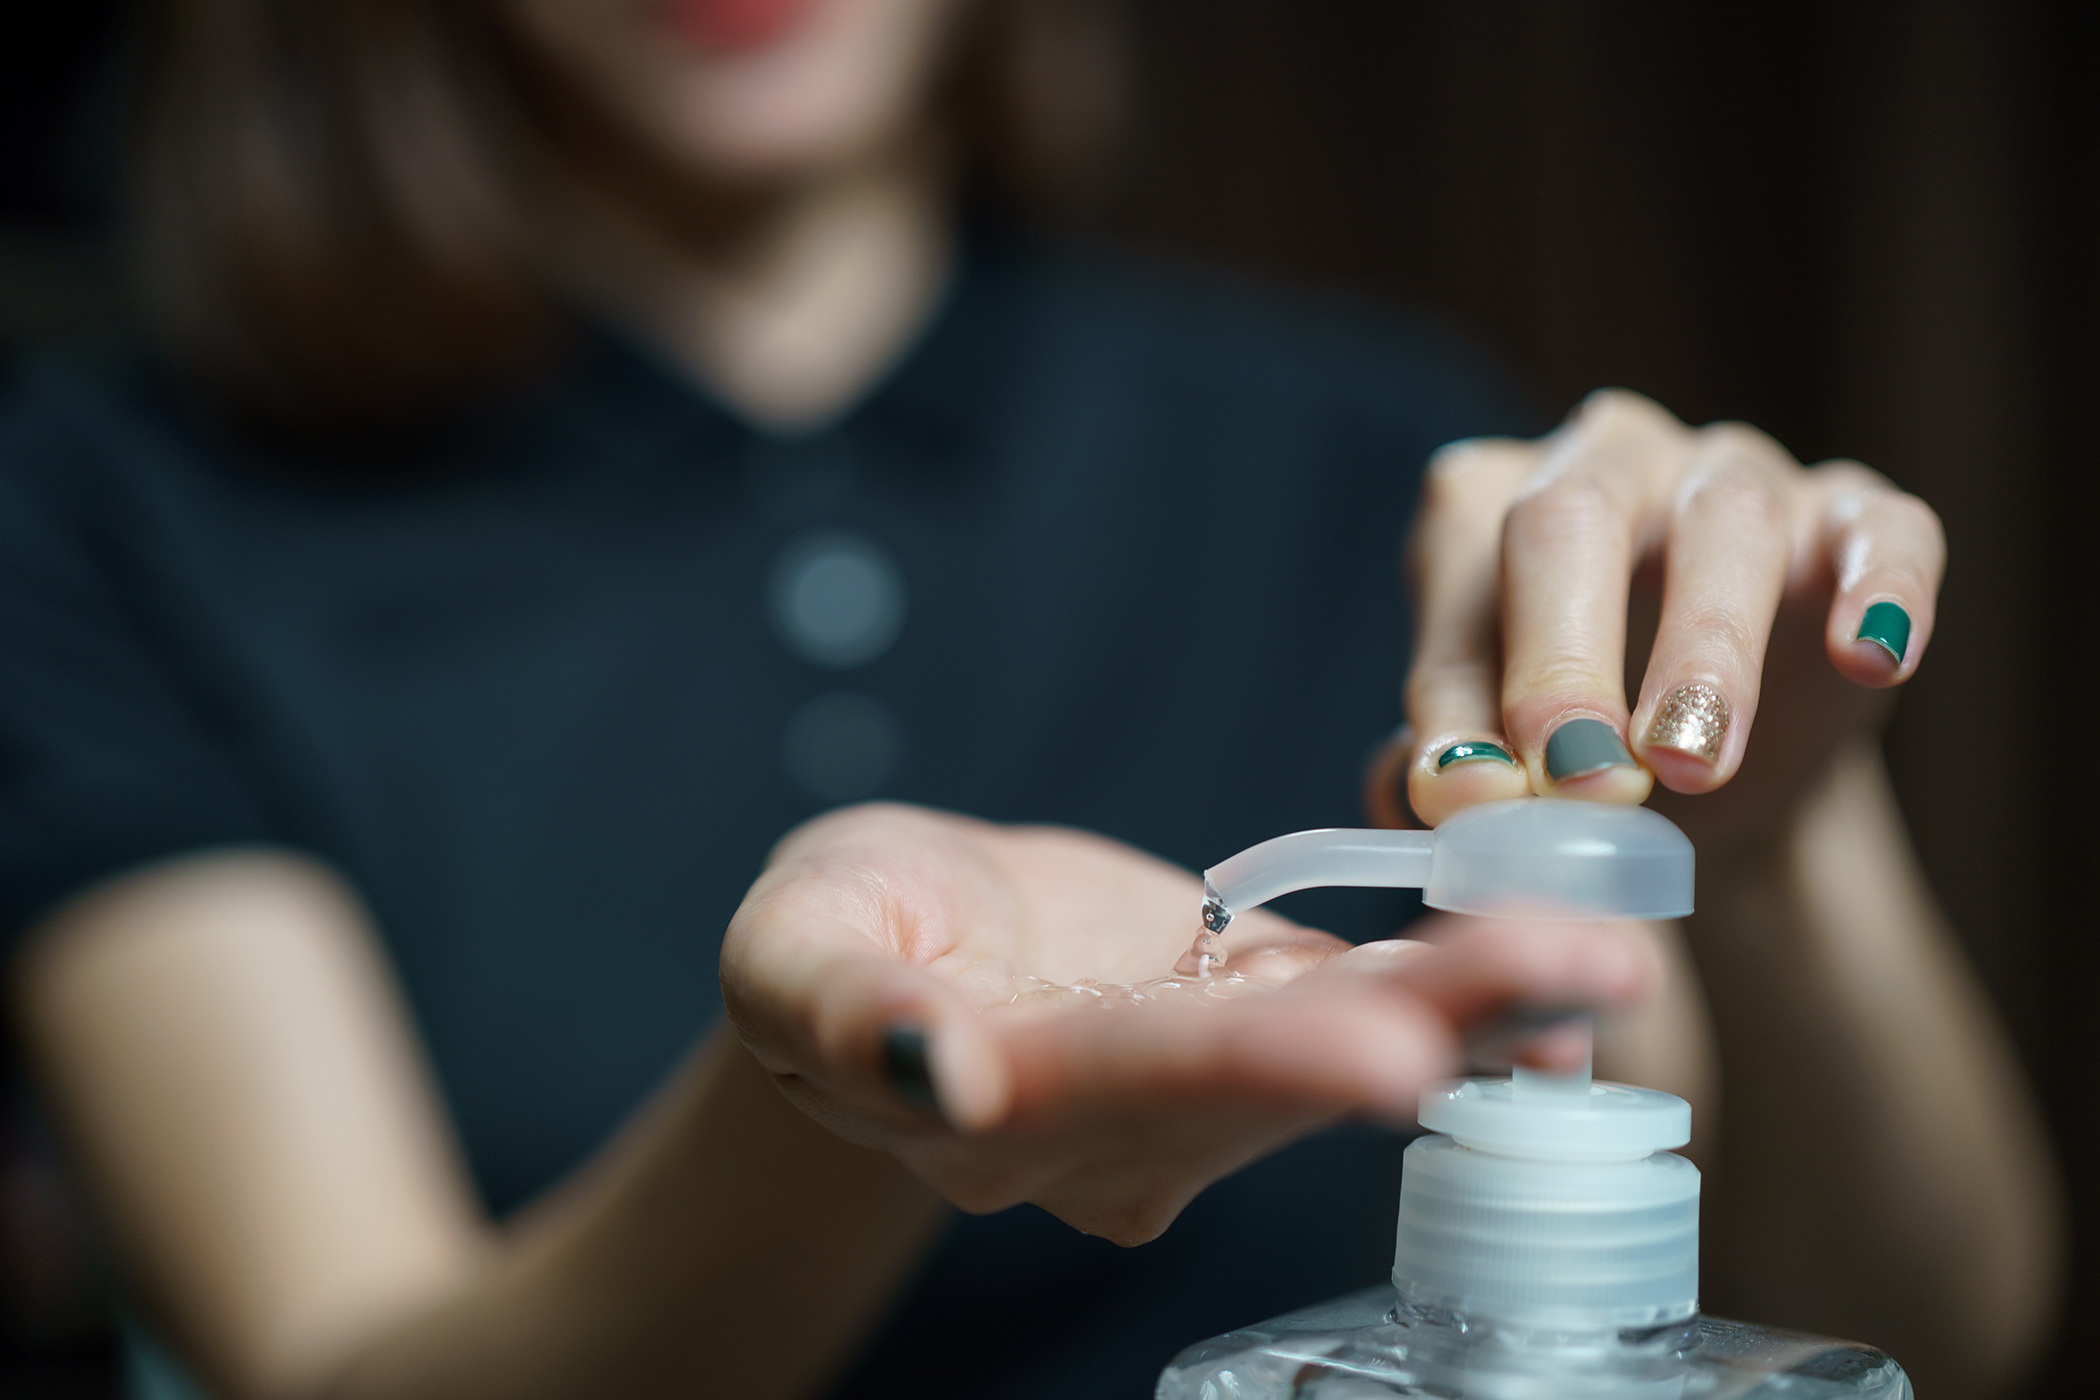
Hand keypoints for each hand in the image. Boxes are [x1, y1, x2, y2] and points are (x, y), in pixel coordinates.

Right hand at [720, 803, 1652, 1244]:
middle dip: (1434, 1024)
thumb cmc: (827, 936)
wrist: (896, 938)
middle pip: (1282, 1075)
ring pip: (1344, 1039)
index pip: (1138, 1086)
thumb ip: (844, 1013)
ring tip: (1608, 952)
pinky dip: (1461, 983)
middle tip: (1579, 975)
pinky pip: (1359, 1000)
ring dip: (1481, 999)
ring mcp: (1196, 1082)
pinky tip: (1566, 958)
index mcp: (1006, 1104)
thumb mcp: (789, 953)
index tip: (1388, 1056)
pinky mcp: (1244, 1017)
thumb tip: (932, 1072)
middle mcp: (1124, 1125)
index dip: (1256, 1068)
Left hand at [1373, 389, 1943, 853]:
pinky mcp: (1859, 517)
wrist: (1724, 785)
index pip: (1456, 578)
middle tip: (1579, 776)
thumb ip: (1453, 772)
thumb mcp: (1505, 766)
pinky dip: (1879, 590)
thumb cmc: (1576, 751)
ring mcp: (1737, 473)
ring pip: (1725, 523)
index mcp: (1488, 503)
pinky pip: (1881, 532)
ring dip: (1707, 650)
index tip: (1466, 799)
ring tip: (1689, 766)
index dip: (1454, 692)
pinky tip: (1866, 660)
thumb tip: (1434, 792)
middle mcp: (1606, 459)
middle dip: (1567, 654)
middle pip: (1571, 517)